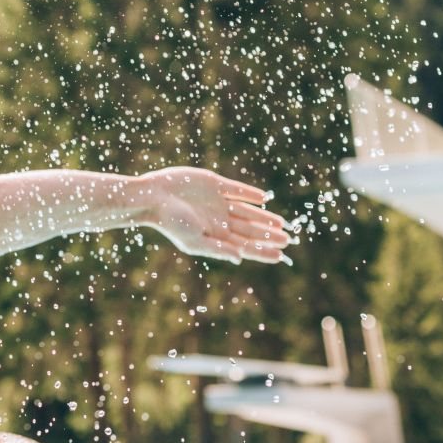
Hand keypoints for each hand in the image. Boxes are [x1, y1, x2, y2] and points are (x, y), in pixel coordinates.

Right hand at [141, 167, 291, 263]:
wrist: (154, 197)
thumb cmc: (171, 222)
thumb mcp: (194, 240)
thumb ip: (218, 248)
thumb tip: (241, 258)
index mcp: (215, 235)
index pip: (245, 246)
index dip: (262, 251)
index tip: (281, 256)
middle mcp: (219, 220)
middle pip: (250, 229)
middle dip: (268, 235)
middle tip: (288, 240)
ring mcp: (218, 202)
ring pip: (248, 211)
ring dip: (264, 216)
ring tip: (281, 224)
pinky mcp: (215, 184)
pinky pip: (237, 190)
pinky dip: (250, 193)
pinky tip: (263, 198)